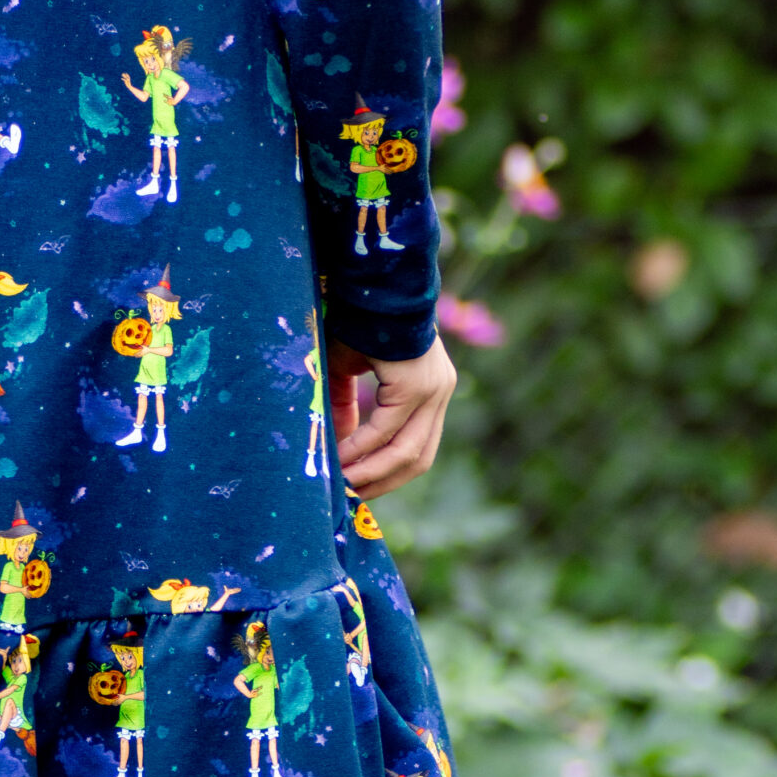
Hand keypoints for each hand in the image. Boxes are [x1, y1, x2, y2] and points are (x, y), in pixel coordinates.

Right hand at [330, 333, 456, 498]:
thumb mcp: (348, 369)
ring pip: (407, 451)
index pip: (417, 446)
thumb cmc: (356, 318)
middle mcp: (439, 391)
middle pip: (417, 458)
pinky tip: (339, 459)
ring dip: (373, 473)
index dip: (388, 473)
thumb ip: (347, 407)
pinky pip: (388, 429)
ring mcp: (433, 389)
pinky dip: (362, 448)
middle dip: (382, 482)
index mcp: (431, 389)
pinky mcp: (417, 384)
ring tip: (342, 485)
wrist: (368, 278)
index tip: (358, 490)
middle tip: (350, 498)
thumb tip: (337, 445)